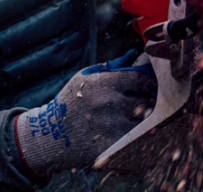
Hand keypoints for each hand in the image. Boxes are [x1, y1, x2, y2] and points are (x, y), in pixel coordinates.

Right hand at [13, 50, 155, 177]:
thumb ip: (112, 66)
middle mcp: (109, 104)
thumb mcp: (86, 77)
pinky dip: (143, 143)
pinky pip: (137, 145)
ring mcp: (110, 127)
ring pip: (146, 124)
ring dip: (150, 123)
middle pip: (147, 102)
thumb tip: (134, 54)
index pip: (142, 79)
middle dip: (151, 103)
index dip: (150, 84)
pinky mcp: (110, 148)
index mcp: (105, 83)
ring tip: (149, 122)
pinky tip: (141, 140)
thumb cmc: (71, 102)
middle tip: (152, 105)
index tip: (150, 88)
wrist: (49, 135)